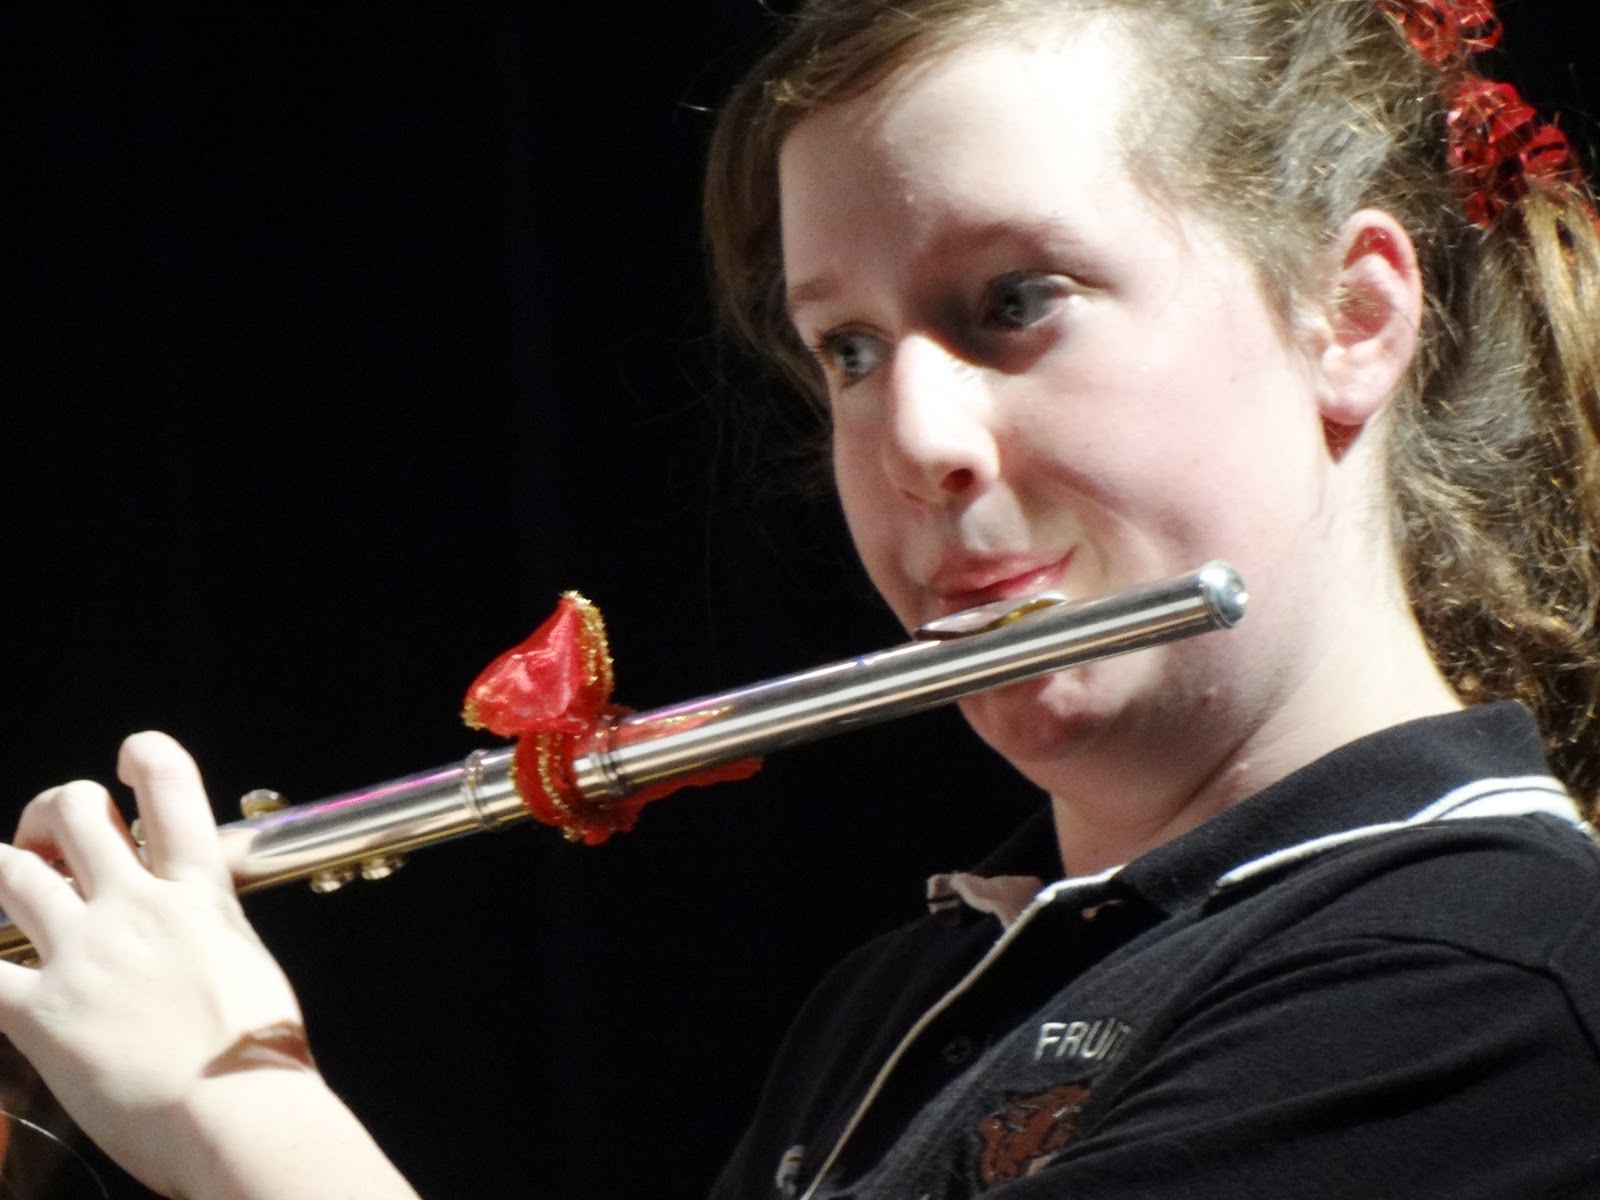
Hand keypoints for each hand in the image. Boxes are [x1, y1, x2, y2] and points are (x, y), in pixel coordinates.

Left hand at [0, 733, 315, 1195]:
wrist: (240, 1114)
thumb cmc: (262, 1057)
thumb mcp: (250, 965)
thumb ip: (210, 934)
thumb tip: (196, 935)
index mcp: (199, 893)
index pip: (168, 784)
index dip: (142, 753)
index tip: (128, 760)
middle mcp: (137, 907)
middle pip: (73, 811)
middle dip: (48, 815)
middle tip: (47, 845)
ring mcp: (83, 954)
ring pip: (6, 871)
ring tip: (4, 889)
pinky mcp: (40, 1012)